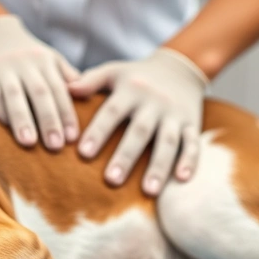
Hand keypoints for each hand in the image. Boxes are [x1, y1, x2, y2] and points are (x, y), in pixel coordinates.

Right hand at [0, 15, 79, 150]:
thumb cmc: (26, 54)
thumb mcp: (49, 58)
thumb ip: (68, 77)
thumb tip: (91, 98)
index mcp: (40, 62)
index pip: (56, 90)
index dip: (65, 114)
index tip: (72, 139)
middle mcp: (17, 65)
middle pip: (33, 93)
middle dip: (45, 119)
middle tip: (54, 146)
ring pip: (4, 94)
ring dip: (15, 118)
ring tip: (27, 142)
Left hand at [69, 47, 208, 194]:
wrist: (181, 67)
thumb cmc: (136, 76)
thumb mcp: (114, 72)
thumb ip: (90, 81)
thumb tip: (64, 88)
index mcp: (131, 90)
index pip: (112, 112)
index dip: (98, 132)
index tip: (83, 153)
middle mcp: (154, 102)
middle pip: (140, 131)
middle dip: (126, 156)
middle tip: (111, 180)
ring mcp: (174, 114)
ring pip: (168, 141)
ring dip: (159, 166)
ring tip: (149, 191)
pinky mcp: (192, 124)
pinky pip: (193, 143)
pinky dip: (190, 161)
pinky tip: (181, 179)